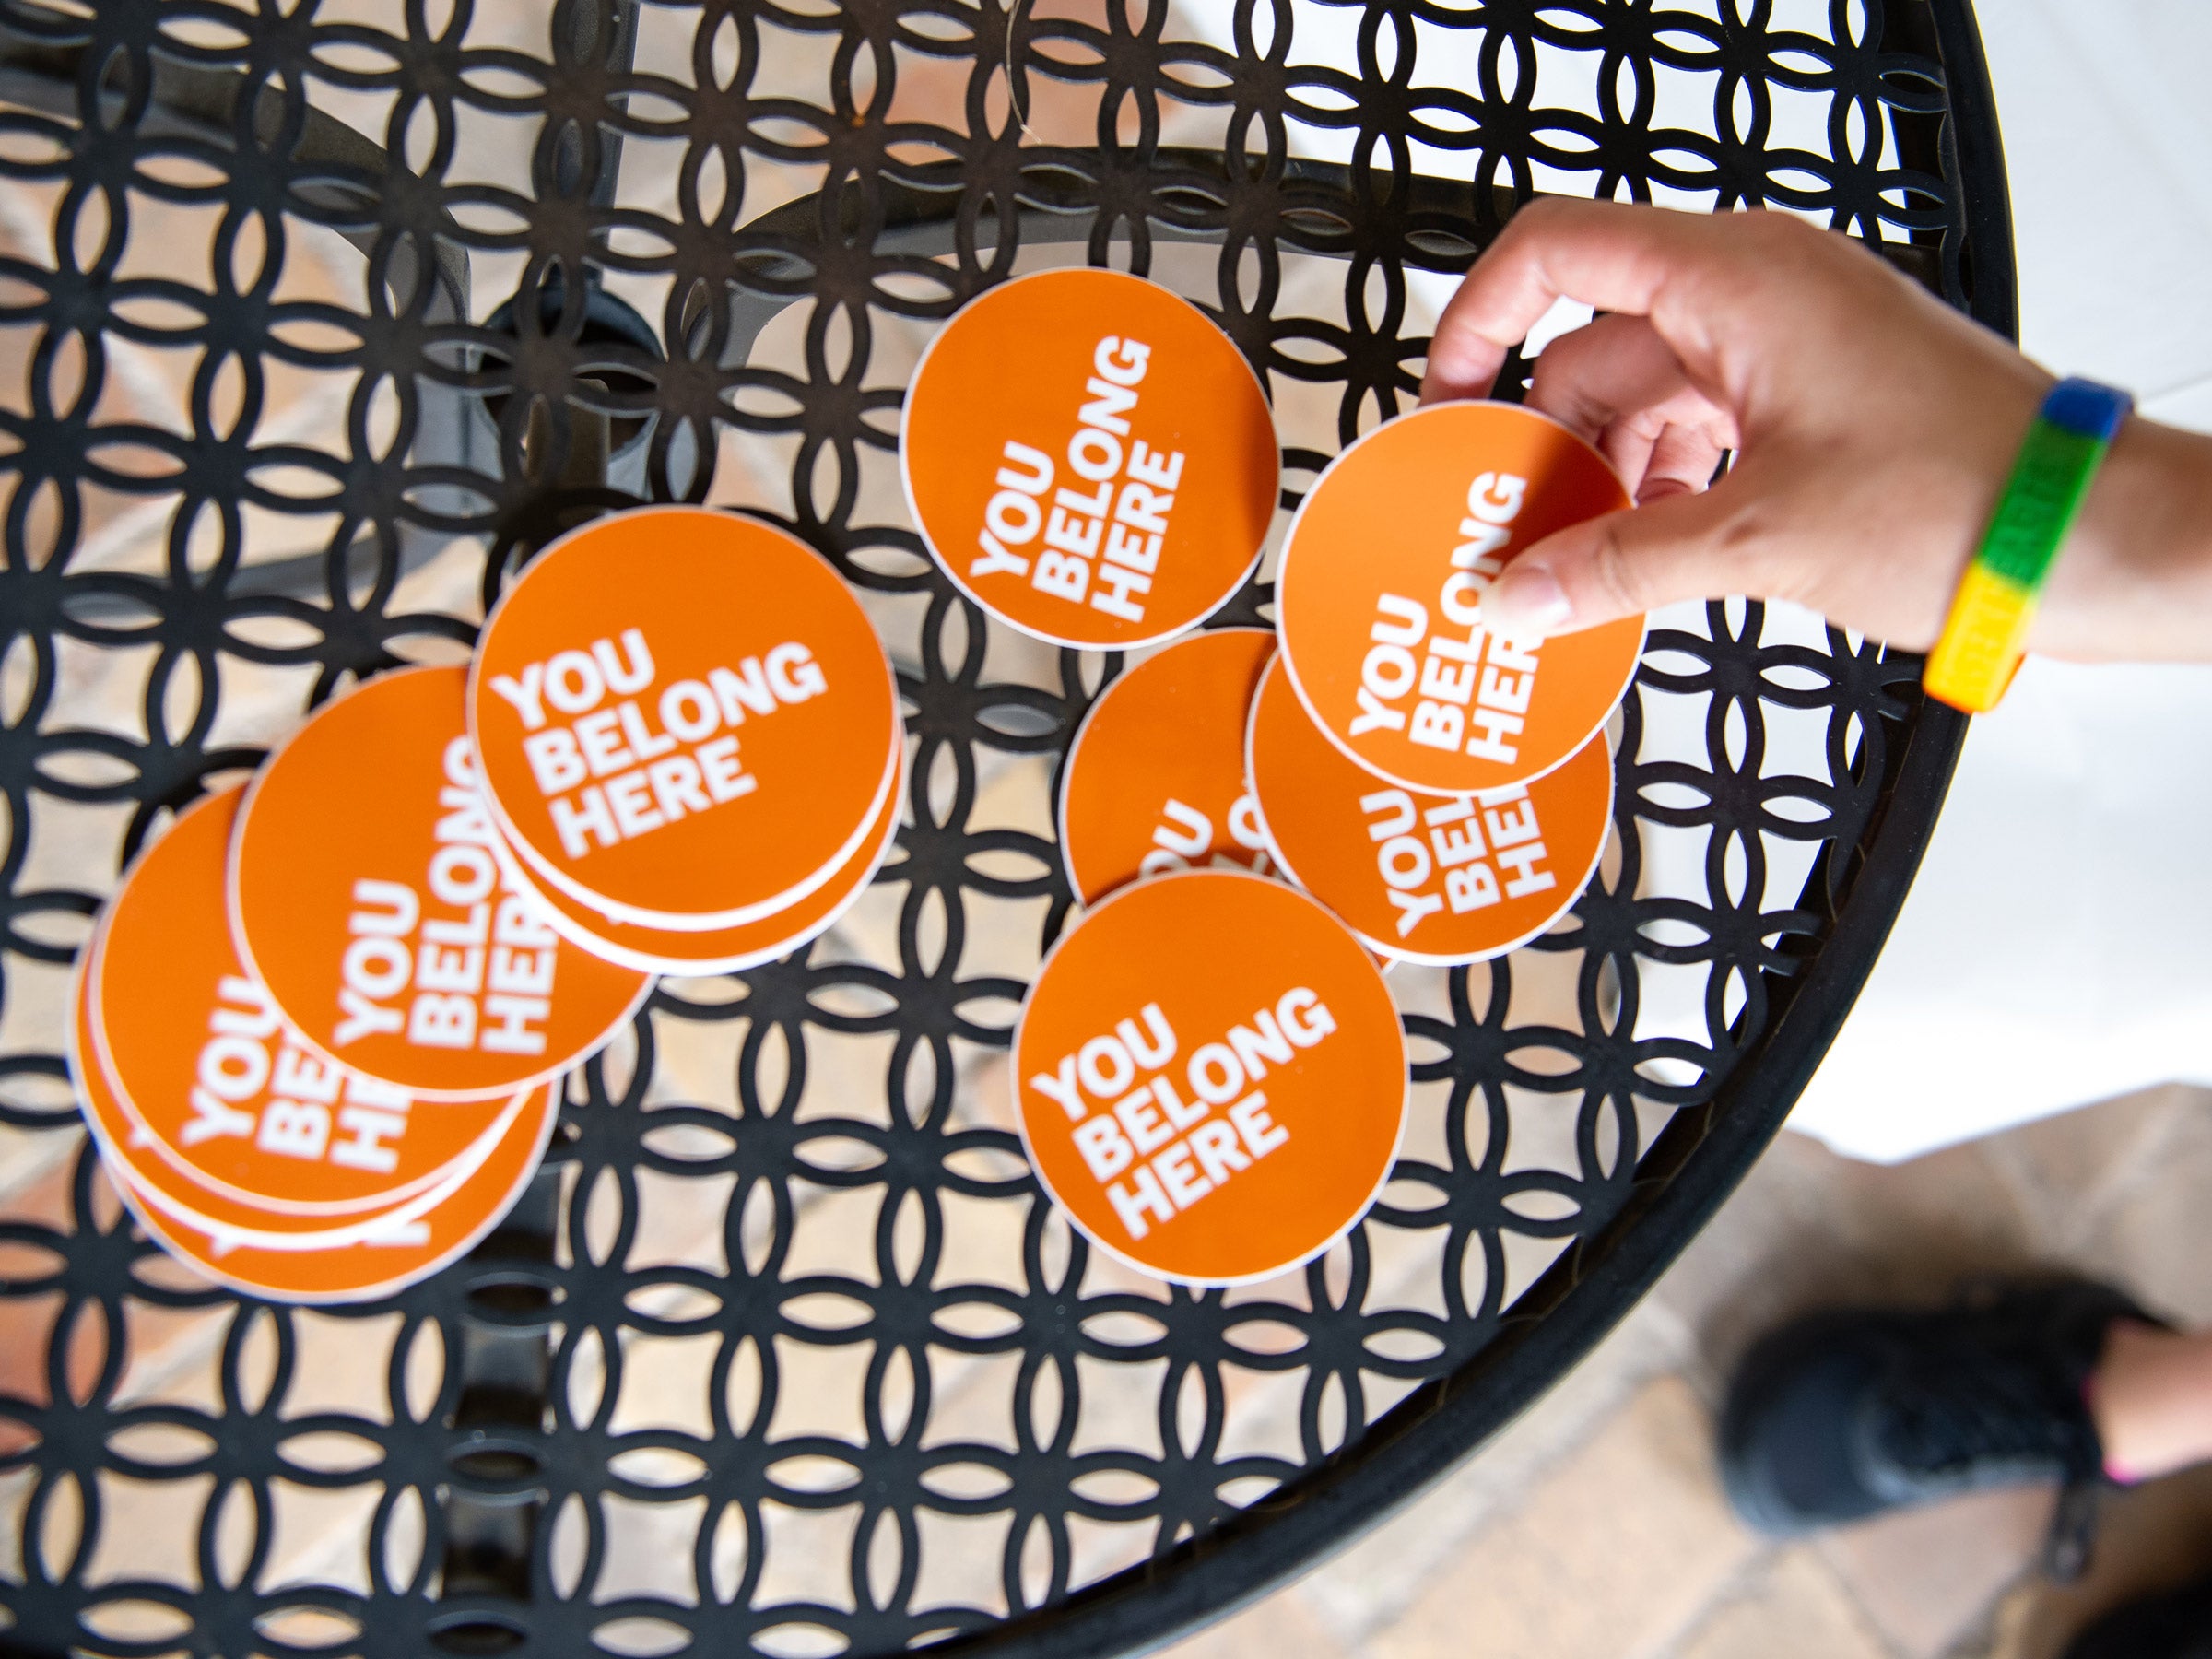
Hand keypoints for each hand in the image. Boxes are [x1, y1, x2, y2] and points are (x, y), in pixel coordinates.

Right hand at [1421, 199, 2211, 663]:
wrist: (2086, 535)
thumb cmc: (1966, 497)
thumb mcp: (1756, 540)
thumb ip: (1615, 565)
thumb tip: (1519, 592)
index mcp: (1735, 280)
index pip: (1558, 251)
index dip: (1479, 320)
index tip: (1446, 403)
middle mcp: (1757, 292)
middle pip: (1593, 345)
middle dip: (1546, 442)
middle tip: (1506, 528)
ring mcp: (1787, 341)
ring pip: (1645, 394)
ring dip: (1606, 477)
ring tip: (1581, 562)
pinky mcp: (1812, 393)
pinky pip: (1700, 422)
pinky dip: (1663, 484)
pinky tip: (1649, 554)